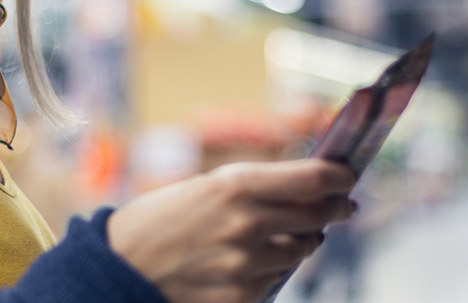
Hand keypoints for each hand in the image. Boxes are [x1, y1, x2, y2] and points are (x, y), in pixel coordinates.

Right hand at [107, 159, 357, 302]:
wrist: (119, 268)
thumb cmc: (157, 222)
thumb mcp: (203, 187)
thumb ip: (254, 187)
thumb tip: (306, 188)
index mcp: (236, 184)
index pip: (315, 178)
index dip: (340, 177)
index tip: (348, 177)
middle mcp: (248, 222)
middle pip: (319, 215)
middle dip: (334, 210)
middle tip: (339, 207)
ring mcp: (248, 263)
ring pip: (302, 250)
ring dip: (302, 241)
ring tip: (285, 236)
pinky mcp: (243, 295)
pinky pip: (277, 279)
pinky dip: (272, 269)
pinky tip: (250, 262)